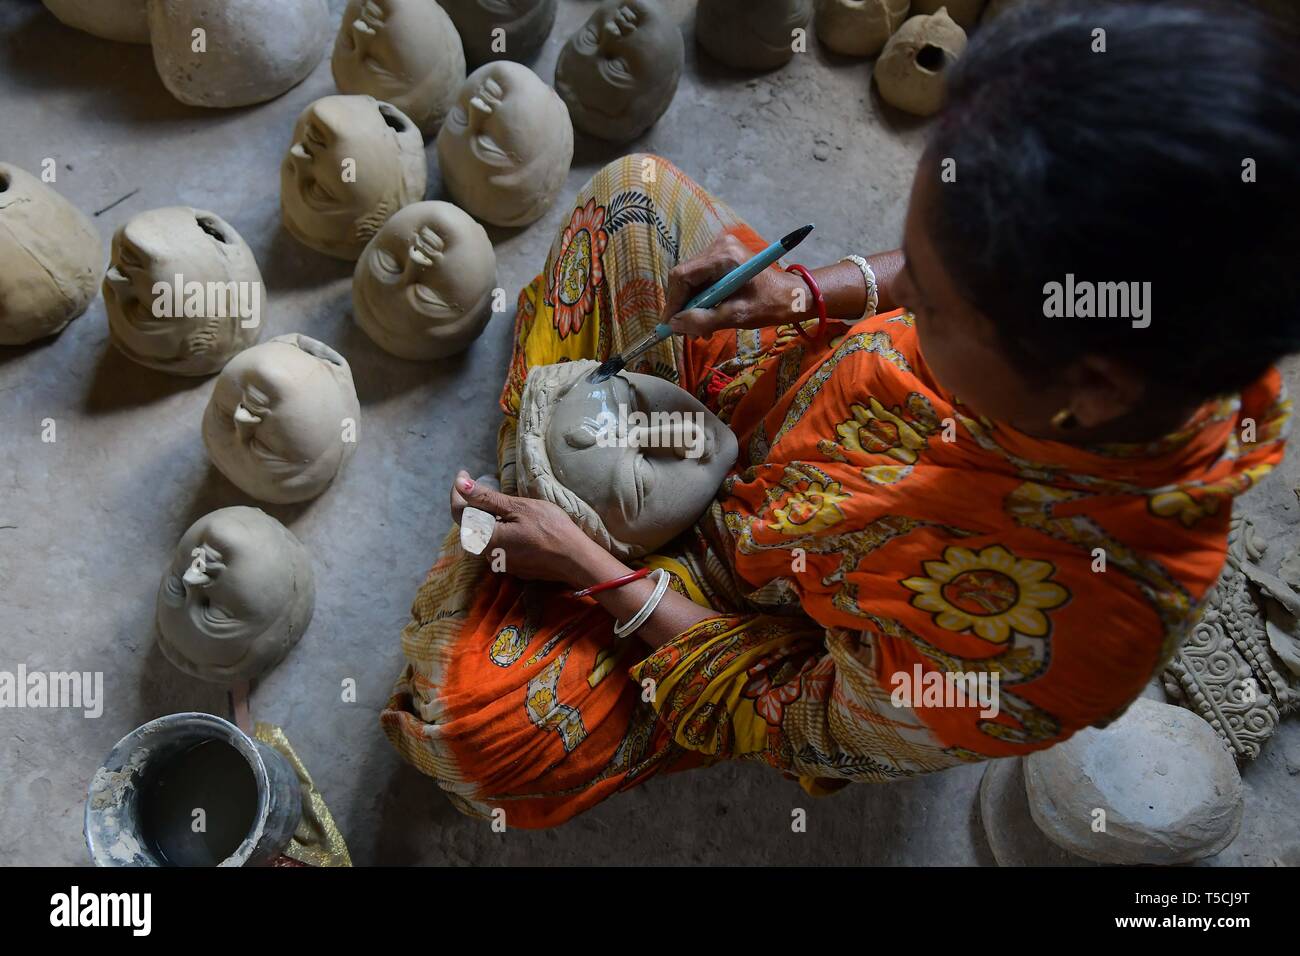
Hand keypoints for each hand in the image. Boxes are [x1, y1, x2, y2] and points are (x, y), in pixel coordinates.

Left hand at [449, 470, 601, 584]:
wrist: (575, 560)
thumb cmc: (551, 529)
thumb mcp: (519, 507)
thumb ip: (486, 498)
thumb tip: (460, 484)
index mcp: (485, 538)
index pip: (458, 513)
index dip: (457, 491)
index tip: (464, 473)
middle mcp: (488, 554)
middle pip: (471, 525)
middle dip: (473, 504)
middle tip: (483, 485)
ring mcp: (501, 563)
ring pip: (486, 535)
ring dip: (488, 518)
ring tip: (503, 503)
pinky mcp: (514, 567)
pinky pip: (500, 545)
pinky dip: (502, 530)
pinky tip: (517, 523)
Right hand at [663, 231, 806, 336]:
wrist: (793, 295)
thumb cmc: (771, 305)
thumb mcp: (737, 316)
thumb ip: (704, 320)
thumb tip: (674, 325)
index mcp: (723, 256)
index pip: (682, 276)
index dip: (673, 302)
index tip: (669, 326)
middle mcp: (718, 246)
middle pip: (684, 277)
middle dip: (683, 306)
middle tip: (687, 332)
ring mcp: (720, 250)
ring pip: (691, 280)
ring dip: (692, 306)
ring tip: (700, 330)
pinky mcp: (722, 258)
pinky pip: (702, 280)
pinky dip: (701, 300)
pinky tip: (708, 318)